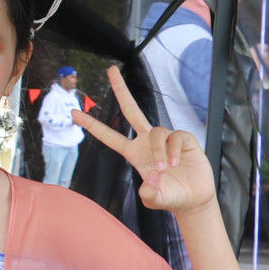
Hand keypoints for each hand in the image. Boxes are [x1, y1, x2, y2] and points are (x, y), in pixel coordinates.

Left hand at [73, 66, 213, 215]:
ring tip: (165, 169)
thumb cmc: (170, 197)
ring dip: (159, 151)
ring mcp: (165, 138)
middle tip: (110, 70)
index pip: (109, 136)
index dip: (92, 125)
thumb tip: (152, 174)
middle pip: (130, 109)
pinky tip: (175, 163)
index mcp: (133, 153)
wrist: (194, 199)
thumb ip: (148, 193)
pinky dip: (173, 149)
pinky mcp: (183, 138)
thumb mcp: (154, 199)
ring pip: (156, 132)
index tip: (74, 113)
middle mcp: (147, 141)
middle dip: (121, 89)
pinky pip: (175, 136)